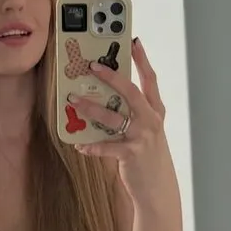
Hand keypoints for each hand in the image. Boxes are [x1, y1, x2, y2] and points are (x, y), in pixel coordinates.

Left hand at [67, 38, 169, 202]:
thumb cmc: (147, 156)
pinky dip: (91, 145)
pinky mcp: (131, 154)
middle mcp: (150, 121)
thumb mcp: (145, 131)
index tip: (133, 41)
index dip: (142, 60)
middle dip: (112, 77)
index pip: (150, 79)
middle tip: (93, 66)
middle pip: (131, 92)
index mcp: (155, 111)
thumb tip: (106, 97)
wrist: (157, 188)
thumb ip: (132, 113)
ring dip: (91, 108)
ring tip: (74, 101)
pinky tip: (79, 145)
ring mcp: (142, 137)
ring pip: (113, 117)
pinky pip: (107, 147)